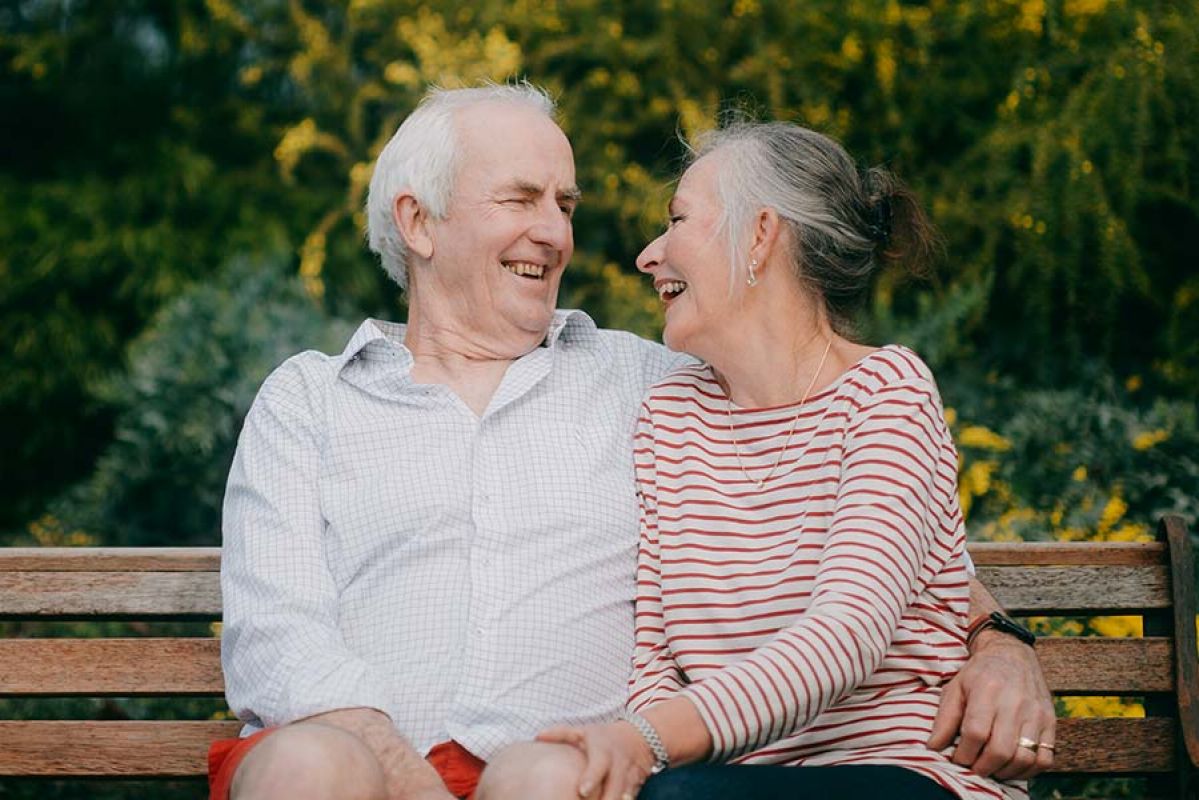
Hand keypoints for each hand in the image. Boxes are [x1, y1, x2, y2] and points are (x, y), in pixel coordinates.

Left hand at [537, 721, 654, 799]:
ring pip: (624, 796)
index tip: (582, 791)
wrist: (638, 736)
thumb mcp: (583, 731)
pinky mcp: (636, 786)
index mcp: (603, 751)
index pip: (598, 766)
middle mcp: (618, 765)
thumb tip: (537, 736)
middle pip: (614, 787)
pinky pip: (631, 798)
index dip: (591, 778)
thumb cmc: (603, 737)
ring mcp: (629, 777)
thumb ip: (561, 734)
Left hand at [927, 631, 1055, 778]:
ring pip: (1024, 758)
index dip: (964, 754)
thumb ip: (945, 718)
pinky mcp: (1050, 723)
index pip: (975, 733)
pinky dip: (1028, 771)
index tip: (957, 758)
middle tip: (973, 769)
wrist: (1012, 654)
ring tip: (990, 769)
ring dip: (1004, 772)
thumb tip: (933, 747)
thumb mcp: (955, 688)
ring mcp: (1036, 714)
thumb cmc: (979, 673)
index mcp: (987, 691)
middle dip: (982, 767)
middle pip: (1000, 750)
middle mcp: (1014, 703)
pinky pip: (1045, 759)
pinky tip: (1012, 768)